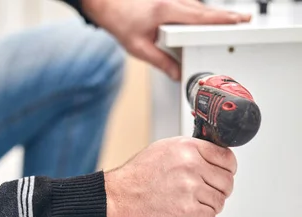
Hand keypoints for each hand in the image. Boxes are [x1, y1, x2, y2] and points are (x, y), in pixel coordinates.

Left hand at [83, 0, 250, 79]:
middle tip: (245, 20)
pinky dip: (200, 14)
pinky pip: (190, 6)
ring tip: (231, 23)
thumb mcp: (139, 48)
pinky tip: (207, 22)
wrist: (106, 3)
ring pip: (198, 8)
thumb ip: (161, 62)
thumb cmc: (120, 22)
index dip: (223, 19)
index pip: (201, 16)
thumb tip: (177, 74)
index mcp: (166, 10)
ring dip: (213, 16)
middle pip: (205, 10)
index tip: (240, 20)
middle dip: (226, 16)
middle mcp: (171, 0)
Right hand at [105, 137, 236, 216]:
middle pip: (226, 181)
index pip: (226, 158)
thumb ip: (188, 153)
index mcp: (188, 149)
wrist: (119, 200)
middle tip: (209, 196)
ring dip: (211, 207)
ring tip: (197, 208)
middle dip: (221, 191)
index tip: (223, 176)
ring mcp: (191, 190)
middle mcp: (192, 167)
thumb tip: (209, 159)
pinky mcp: (188, 211)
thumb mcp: (162, 151)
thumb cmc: (136, 178)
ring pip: (219, 201)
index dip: (228, 170)